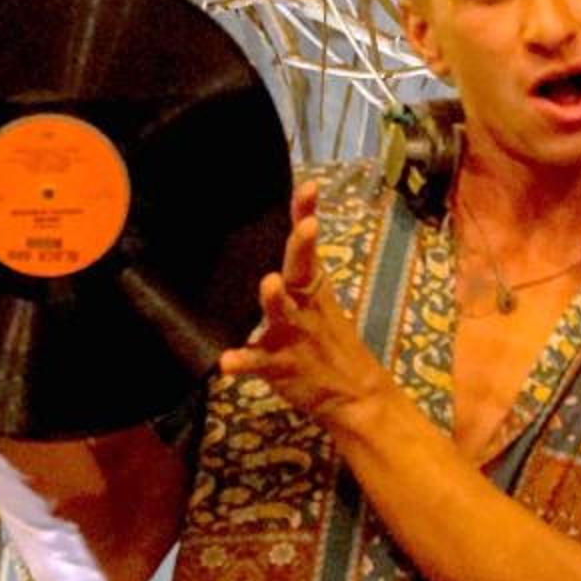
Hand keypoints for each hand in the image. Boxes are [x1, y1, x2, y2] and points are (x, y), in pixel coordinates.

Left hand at [217, 181, 389, 425]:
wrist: (355, 394)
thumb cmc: (328, 340)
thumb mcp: (318, 301)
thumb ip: (296, 272)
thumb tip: (276, 234)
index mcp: (311, 287)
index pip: (308, 246)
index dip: (306, 215)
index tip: (308, 186)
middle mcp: (303, 306)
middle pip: (302, 272)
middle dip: (302, 248)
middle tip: (306, 227)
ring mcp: (293, 335)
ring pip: (281, 314)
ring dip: (274, 300)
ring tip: (269, 283)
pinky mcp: (281, 366)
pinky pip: (259, 362)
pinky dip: (243, 361)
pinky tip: (226, 362)